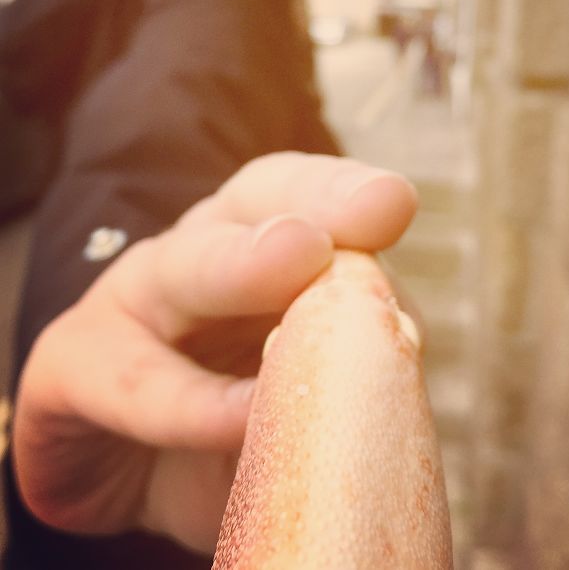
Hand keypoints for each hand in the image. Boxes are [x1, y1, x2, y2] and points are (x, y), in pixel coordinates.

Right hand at [11, 153, 417, 554]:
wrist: (126, 475)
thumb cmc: (229, 421)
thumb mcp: (299, 390)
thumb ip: (346, 356)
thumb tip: (398, 342)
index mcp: (256, 245)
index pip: (301, 196)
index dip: (344, 193)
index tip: (393, 200)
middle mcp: (197, 254)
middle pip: (251, 204)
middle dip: (315, 200)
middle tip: (375, 205)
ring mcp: (128, 299)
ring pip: (184, 269)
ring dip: (243, 264)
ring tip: (304, 257)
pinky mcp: (69, 361)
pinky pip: (135, 379)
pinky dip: (194, 403)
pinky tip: (243, 416)